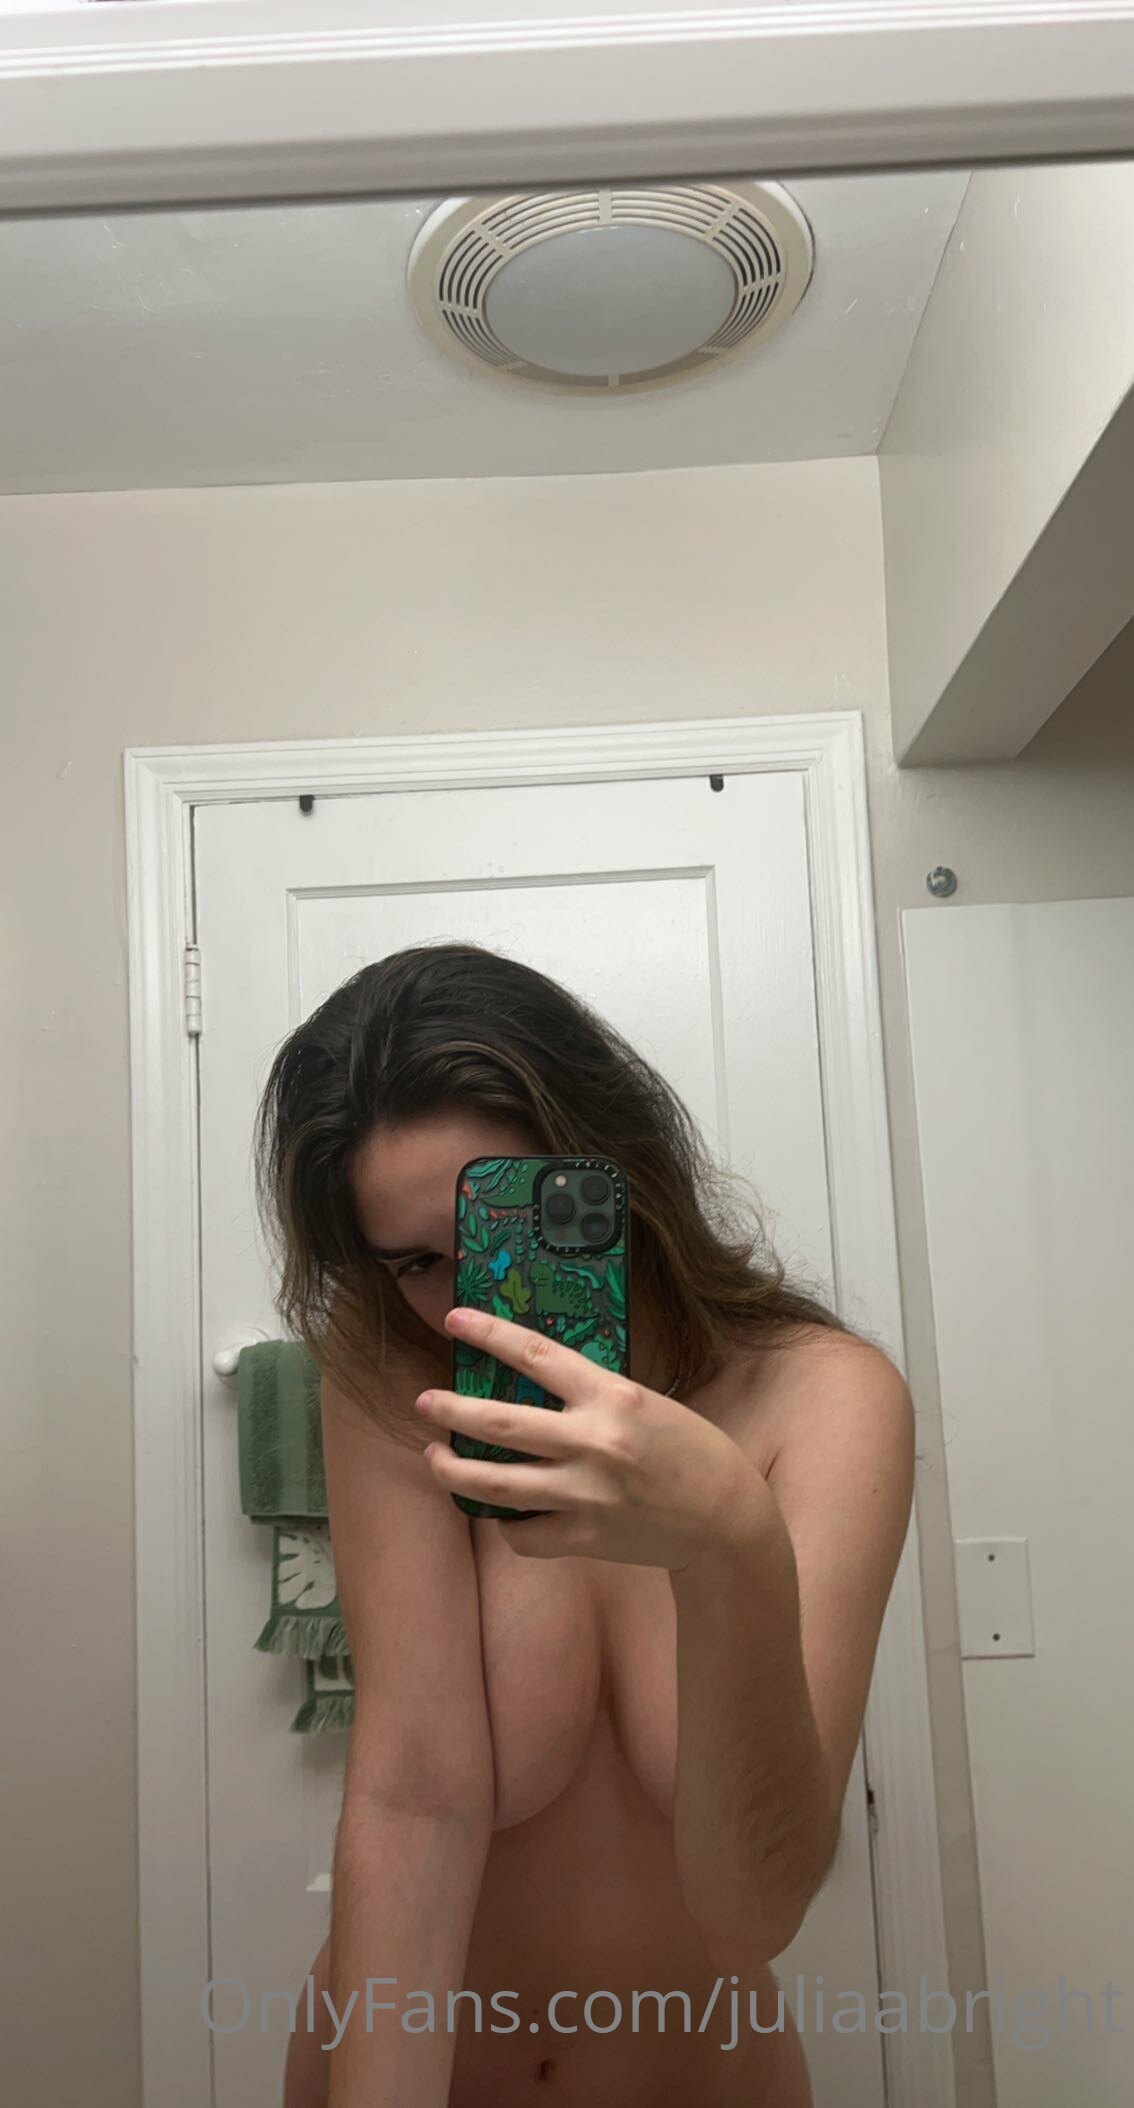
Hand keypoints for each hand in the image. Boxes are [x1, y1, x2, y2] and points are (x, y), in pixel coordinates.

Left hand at [412, 1306, 777, 1569]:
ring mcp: (585, 1495)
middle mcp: (593, 1443)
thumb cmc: (690, 1452)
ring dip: (453, 1471)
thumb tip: (532, 1383)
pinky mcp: (583, 1538)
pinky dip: (505, 1523)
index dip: (489, 1334)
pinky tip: (499, 1512)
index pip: (535, 1355)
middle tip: (423, 1402)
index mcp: (613, 1397)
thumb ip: (593, 1396)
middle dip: (451, 1410)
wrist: (725, 1520)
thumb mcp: (646, 1404)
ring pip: (496, 1484)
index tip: (454, 1320)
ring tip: (434, 1459)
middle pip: (499, 1422)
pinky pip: (522, 1534)